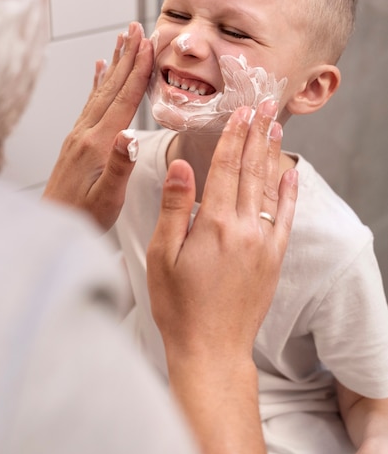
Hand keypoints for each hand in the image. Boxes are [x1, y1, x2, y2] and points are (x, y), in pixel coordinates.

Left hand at [43, 21, 152, 230]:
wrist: (52, 223)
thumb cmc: (83, 216)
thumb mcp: (107, 199)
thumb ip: (119, 167)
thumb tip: (131, 137)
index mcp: (98, 144)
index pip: (123, 100)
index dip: (137, 71)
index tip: (148, 45)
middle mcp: (86, 133)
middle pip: (111, 87)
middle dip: (126, 56)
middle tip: (135, 28)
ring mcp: (79, 134)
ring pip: (101, 91)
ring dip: (114, 64)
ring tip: (122, 41)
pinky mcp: (78, 139)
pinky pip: (90, 103)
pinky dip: (98, 83)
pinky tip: (99, 70)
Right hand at [147, 100, 297, 361]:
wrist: (211, 348)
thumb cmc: (179, 305)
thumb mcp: (161, 255)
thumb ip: (174, 207)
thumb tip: (180, 165)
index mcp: (213, 224)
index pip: (225, 167)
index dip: (232, 136)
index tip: (240, 112)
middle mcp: (244, 228)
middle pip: (250, 169)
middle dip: (256, 133)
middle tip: (264, 105)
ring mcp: (263, 243)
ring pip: (268, 187)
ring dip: (271, 154)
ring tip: (275, 126)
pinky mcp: (273, 258)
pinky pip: (285, 217)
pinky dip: (288, 193)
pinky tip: (290, 173)